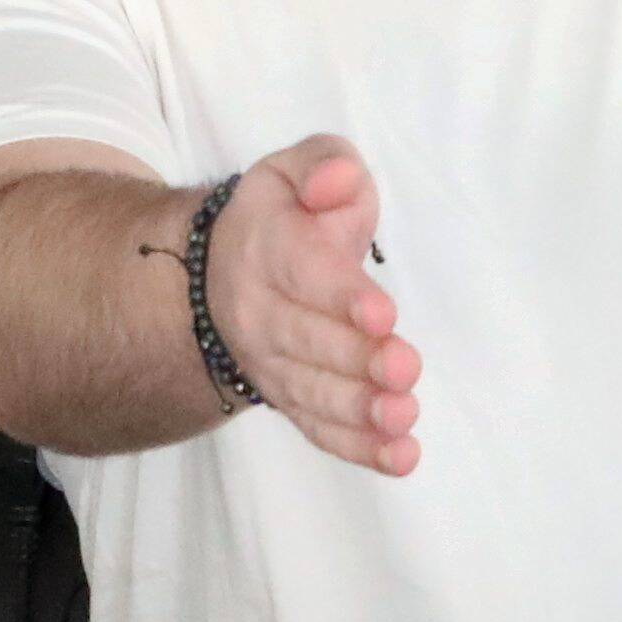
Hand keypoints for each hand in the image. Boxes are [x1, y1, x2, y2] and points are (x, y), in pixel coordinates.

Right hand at [196, 137, 421, 475]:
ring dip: (360, 410)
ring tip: (404, 417)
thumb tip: (334, 184)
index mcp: (267, 247)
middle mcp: (260, 312)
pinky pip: (317, 429)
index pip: (303, 272)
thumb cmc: (284, 216)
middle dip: (357, 359)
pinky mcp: (289, 399)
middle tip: (404, 368)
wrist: (217, 274)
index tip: (382, 314)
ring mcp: (272, 363)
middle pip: (308, 340)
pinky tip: (400, 457)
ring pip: (312, 392)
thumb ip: (324, 164)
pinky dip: (357, 448)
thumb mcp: (296, 169)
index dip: (341, 295)